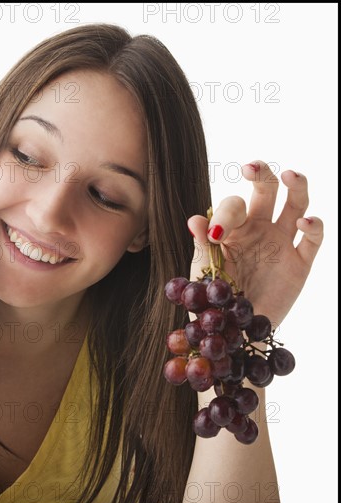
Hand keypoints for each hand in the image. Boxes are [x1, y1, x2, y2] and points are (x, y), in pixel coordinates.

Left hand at [187, 160, 323, 326]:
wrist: (232, 328)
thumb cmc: (214, 296)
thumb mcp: (204, 270)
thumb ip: (202, 245)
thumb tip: (195, 219)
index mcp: (233, 228)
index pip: (234, 205)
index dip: (226, 214)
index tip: (216, 234)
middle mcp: (259, 229)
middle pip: (267, 191)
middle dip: (262, 174)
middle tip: (251, 168)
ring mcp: (281, 243)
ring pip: (296, 205)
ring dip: (296, 186)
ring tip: (290, 175)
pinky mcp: (300, 263)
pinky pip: (312, 240)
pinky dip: (313, 226)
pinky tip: (304, 221)